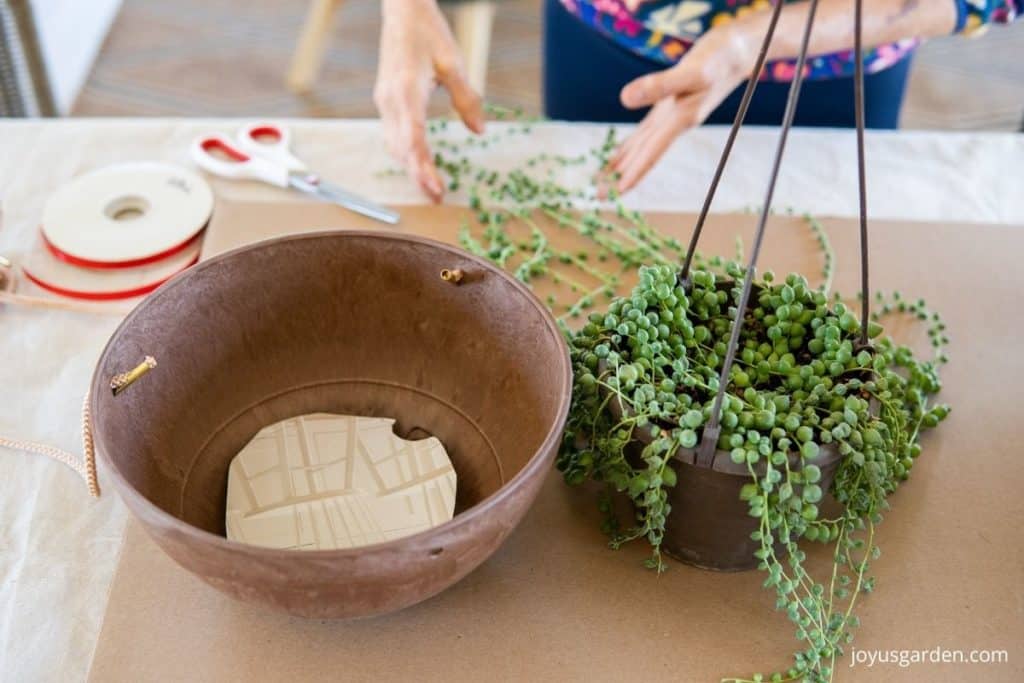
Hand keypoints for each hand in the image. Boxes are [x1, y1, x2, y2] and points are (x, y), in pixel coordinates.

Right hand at [375, 0, 484, 200]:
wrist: (402, 11)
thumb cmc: (429, 33)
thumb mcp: (454, 63)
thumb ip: (467, 98)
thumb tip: (480, 131)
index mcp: (407, 91)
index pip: (413, 140)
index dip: (423, 168)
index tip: (437, 189)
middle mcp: (390, 100)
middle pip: (401, 149)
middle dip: (418, 176)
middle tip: (437, 199)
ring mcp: (384, 101)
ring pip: (394, 144)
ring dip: (410, 168)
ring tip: (430, 188)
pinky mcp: (385, 100)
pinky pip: (393, 134)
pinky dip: (405, 153)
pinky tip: (418, 164)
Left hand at [606, 21, 755, 193]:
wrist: (737, 50)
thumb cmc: (718, 59)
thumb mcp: (690, 73)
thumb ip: (658, 86)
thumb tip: (624, 99)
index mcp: (681, 119)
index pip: (654, 151)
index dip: (636, 171)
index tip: (619, 192)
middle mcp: (675, 123)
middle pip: (644, 154)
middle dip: (623, 175)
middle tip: (600, 196)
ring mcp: (671, 116)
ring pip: (641, 145)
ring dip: (624, 163)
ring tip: (603, 181)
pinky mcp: (668, 106)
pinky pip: (645, 131)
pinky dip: (631, 144)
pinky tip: (619, 155)